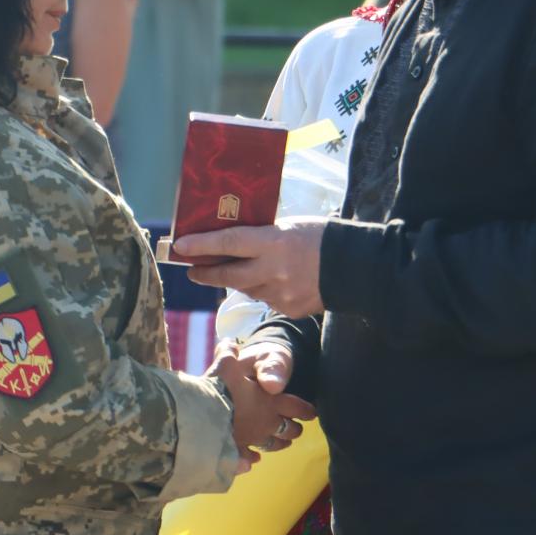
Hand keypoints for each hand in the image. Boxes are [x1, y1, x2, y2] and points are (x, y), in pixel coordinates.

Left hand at [176, 218, 326, 316]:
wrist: (356, 267)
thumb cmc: (321, 237)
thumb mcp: (289, 226)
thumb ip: (262, 235)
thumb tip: (234, 242)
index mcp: (272, 243)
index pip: (227, 244)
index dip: (201, 245)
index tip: (180, 246)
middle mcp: (272, 270)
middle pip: (227, 276)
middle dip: (206, 273)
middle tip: (193, 269)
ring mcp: (279, 294)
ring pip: (246, 289)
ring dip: (238, 281)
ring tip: (236, 271)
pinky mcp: (288, 309)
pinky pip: (266, 300)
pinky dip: (263, 290)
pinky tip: (273, 282)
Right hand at [211, 343, 314, 470]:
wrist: (202, 418)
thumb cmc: (220, 388)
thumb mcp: (227, 364)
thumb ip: (230, 353)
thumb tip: (229, 341)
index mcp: (271, 402)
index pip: (296, 408)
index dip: (306, 411)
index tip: (312, 413)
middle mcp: (266, 423)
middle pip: (288, 429)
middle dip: (294, 429)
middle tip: (297, 429)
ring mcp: (252, 439)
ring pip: (273, 444)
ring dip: (279, 443)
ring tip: (283, 443)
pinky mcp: (237, 451)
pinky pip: (249, 456)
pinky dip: (252, 457)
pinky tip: (253, 460)